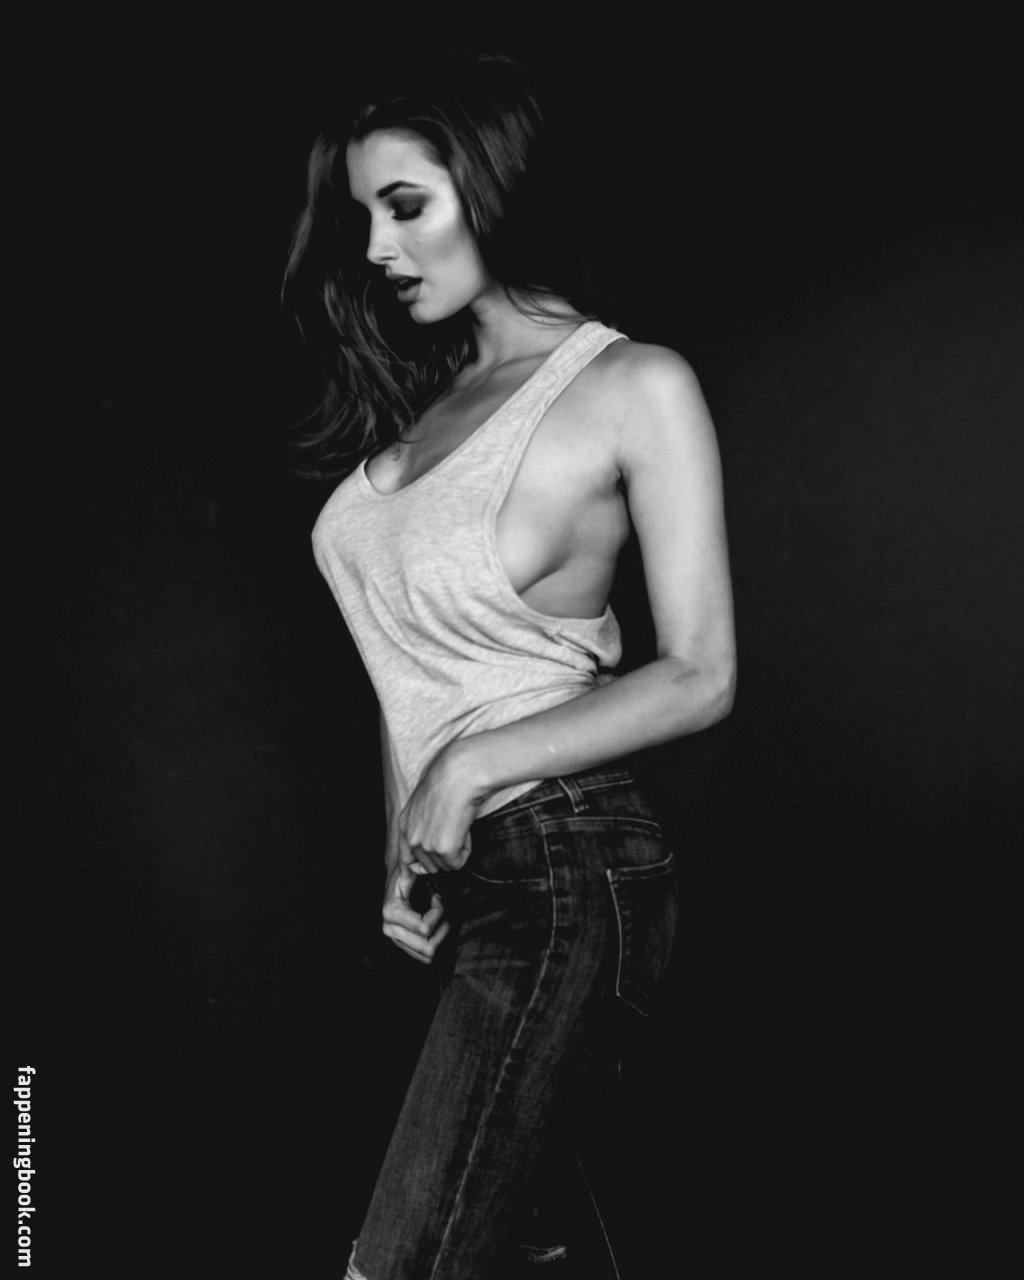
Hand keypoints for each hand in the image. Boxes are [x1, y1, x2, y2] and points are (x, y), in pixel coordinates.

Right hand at [381, 860, 448, 964]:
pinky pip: (424, 956)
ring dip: (440, 938)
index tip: (438, 897)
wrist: (396, 881)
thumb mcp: (409, 866)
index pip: (425, 928)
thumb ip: (411, 862)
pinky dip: (435, 943)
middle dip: (442, 930)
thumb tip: (418, 859)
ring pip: (427, 955)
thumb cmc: (405, 873)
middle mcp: (389, 929)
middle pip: (427, 947)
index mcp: (391, 912)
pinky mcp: (402, 944)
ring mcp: (395, 939)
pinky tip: (435, 926)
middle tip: (443, 911)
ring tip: (440, 918)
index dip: (438, 913)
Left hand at [398, 740, 484, 873]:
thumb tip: (432, 846)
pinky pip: (458, 863)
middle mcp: (411, 838)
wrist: (459, 775)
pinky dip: (466, 849)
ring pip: (445, 865)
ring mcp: (427, 846)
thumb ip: (421, 824)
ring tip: (458, 825)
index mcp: (404, 825)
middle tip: (453, 830)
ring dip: (455, 850)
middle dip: (443, 854)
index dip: (421, 863)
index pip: (406, 859)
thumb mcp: (424, 802)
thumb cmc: (447, 781)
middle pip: (429, 865)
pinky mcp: (445, 850)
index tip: (432, 862)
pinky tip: (465, 830)